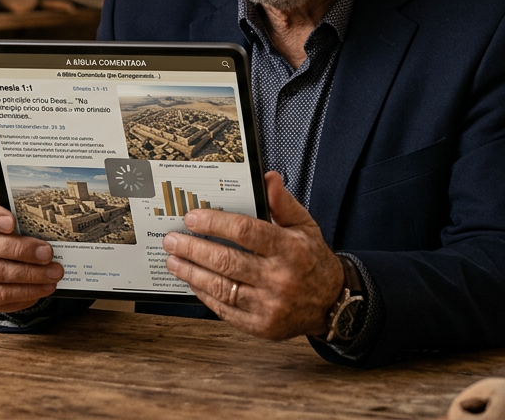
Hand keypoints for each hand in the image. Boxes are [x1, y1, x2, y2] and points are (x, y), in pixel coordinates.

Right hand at [0, 192, 64, 312]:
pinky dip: (22, 293)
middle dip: (21, 250)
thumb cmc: (7, 228)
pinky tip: (42, 288)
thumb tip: (53, 223)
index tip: (12, 222)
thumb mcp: (12, 213)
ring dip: (28, 275)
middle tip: (47, 253)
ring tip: (53, 274)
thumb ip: (23, 214)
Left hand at [162, 171, 343, 339]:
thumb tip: (268, 178)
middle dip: (193, 249)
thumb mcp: (305, 227)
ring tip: (173, 260)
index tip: (192, 218)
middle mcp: (279, 279)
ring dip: (192, 273)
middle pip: (227, 261)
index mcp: (290, 250)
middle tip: (172, 239)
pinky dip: (205, 295)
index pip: (246, 232)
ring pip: (221, 287)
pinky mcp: (261, 326)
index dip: (215, 224)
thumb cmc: (312, 261)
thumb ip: (283, 204)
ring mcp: (269, 306)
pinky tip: (192, 281)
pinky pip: (225, 310)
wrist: (332, 304)